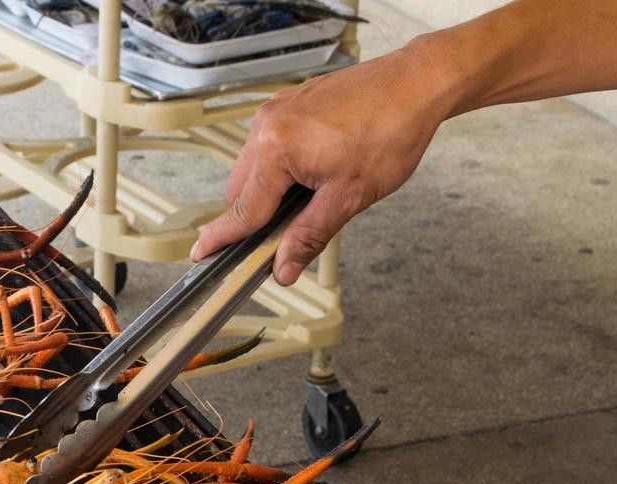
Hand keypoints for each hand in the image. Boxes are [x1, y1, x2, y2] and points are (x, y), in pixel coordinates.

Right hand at [192, 44, 457, 284]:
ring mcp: (276, 110)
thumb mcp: (349, 196)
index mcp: (276, 149)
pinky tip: (314, 172)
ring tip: (311, 198)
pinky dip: (280, 167)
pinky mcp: (289, 103)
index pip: (242, 209)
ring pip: (254, 168)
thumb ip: (308, 235)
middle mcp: (266, 125)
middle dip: (255, 217)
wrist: (416, 84)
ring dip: (269, 191)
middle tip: (282, 239)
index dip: (221, 238)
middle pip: (241, 190)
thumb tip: (283, 268)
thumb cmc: (391, 132)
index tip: (200, 255)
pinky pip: (269, 145)